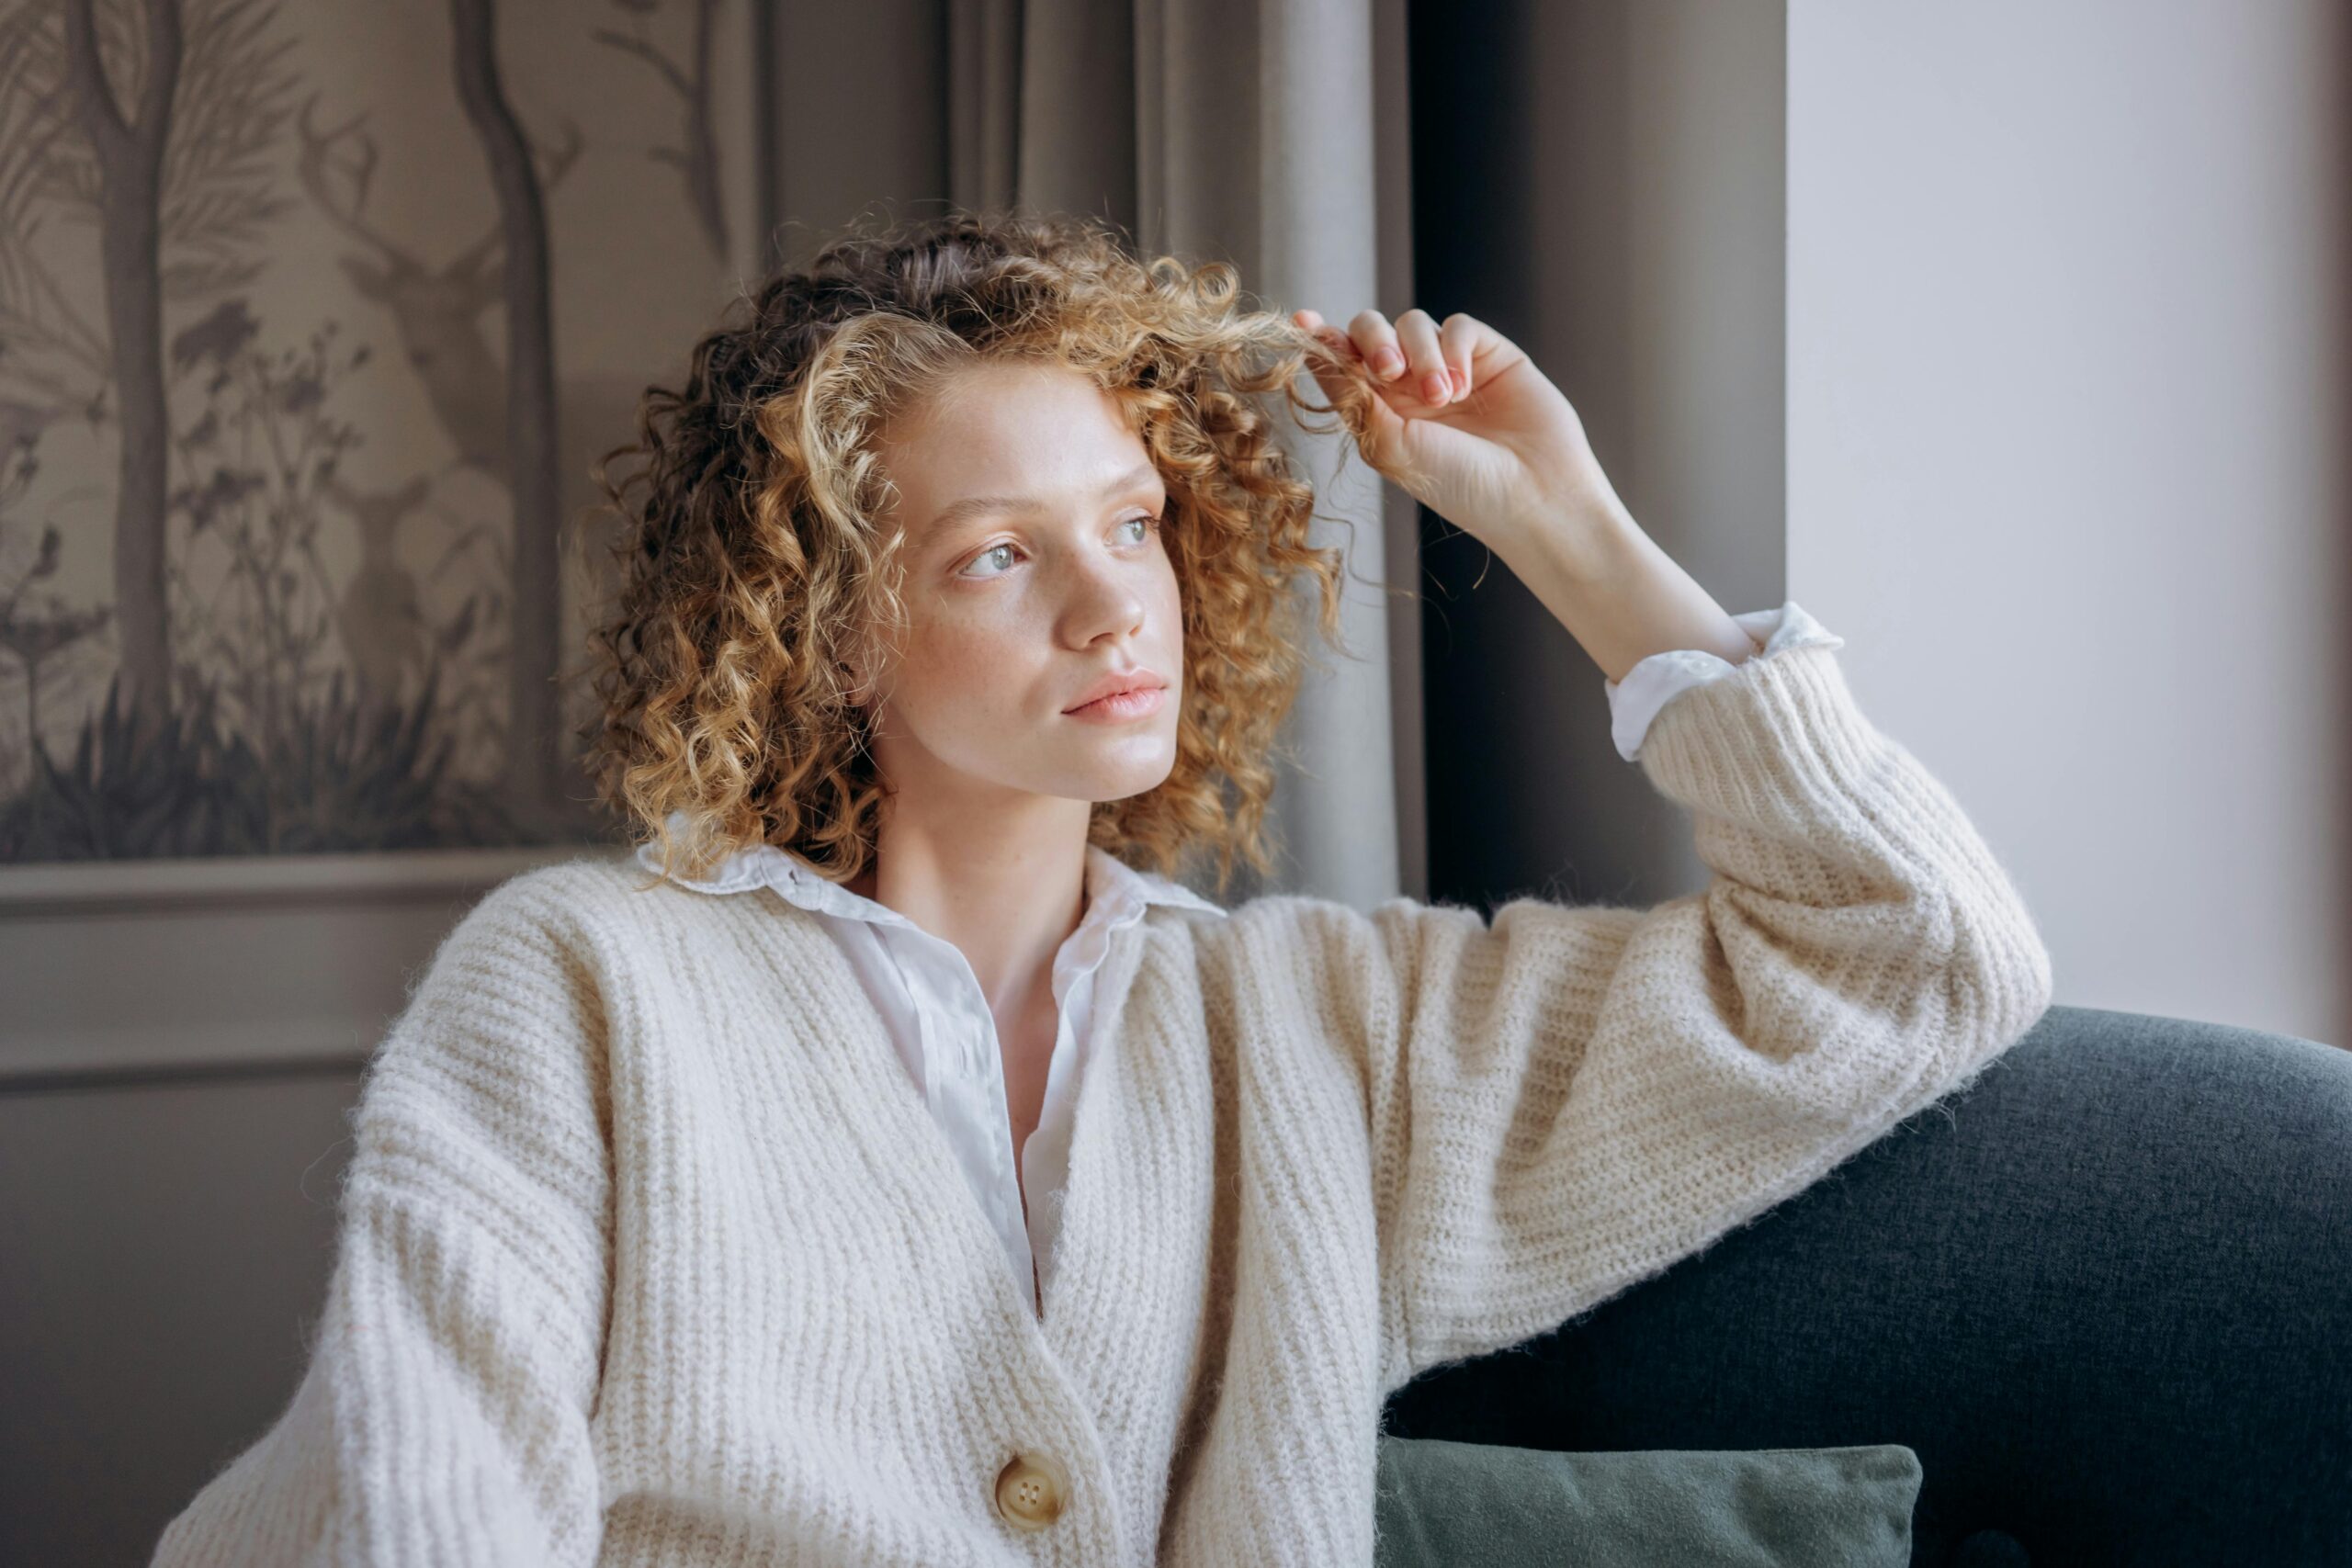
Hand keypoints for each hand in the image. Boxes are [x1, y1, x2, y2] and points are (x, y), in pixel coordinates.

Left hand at [1291, 306, 1624, 546]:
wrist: (1531, 494)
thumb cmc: (1458, 484)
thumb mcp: (1388, 443)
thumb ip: (1349, 392)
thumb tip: (1308, 345)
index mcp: (1381, 412)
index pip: (1343, 363)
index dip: (1323, 339)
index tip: (1303, 322)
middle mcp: (1412, 387)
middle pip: (1373, 331)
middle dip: (1374, 341)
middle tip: (1390, 373)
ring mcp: (1451, 368)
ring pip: (1415, 324)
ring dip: (1422, 355)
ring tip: (1442, 397)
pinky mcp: (1491, 355)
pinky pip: (1459, 326)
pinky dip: (1453, 348)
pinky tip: (1463, 386)